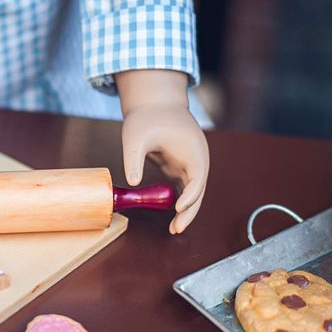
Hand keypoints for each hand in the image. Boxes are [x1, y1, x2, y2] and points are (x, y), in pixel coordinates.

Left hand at [116, 70, 209, 233]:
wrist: (153, 102)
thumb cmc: (146, 117)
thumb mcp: (135, 136)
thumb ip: (134, 158)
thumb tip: (133, 181)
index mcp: (193, 150)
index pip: (197, 177)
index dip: (190, 195)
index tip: (178, 208)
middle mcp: (196, 159)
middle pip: (198, 190)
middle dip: (190, 211)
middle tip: (176, 229)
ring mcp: (189, 164)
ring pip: (192, 192)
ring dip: (185, 210)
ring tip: (174, 229)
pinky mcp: (179, 167)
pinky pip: (183, 188)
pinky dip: (178, 201)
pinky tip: (171, 215)